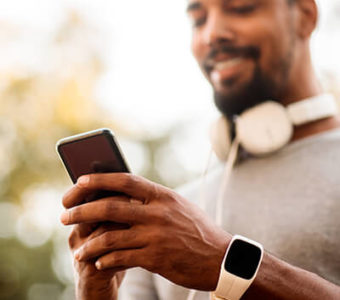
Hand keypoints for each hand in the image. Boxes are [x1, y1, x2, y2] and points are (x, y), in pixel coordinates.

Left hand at [61, 173, 230, 289]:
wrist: (220, 258)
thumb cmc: (196, 229)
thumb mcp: (178, 206)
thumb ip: (153, 199)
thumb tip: (126, 193)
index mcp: (162, 196)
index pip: (126, 181)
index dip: (100, 179)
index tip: (79, 181)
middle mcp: (158, 213)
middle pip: (110, 207)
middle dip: (82, 211)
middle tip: (64, 216)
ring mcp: (156, 236)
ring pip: (110, 237)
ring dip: (89, 243)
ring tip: (77, 249)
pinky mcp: (156, 259)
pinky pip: (121, 258)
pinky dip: (105, 260)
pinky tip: (98, 262)